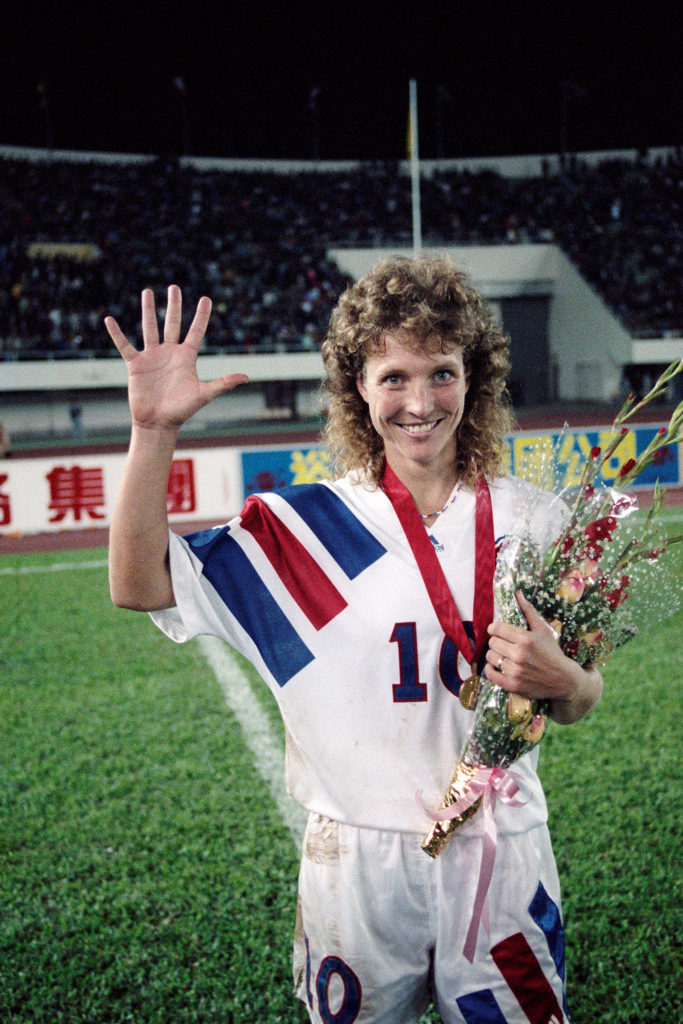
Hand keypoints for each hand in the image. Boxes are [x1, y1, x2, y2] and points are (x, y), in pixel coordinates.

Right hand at [105, 285, 247, 430]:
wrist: (158, 423)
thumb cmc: (182, 410)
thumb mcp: (204, 394)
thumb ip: (223, 383)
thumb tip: (245, 377)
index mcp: (186, 357)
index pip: (196, 331)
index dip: (201, 316)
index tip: (206, 299)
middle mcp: (169, 353)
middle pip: (172, 323)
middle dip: (174, 305)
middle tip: (174, 287)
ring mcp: (152, 357)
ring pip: (150, 328)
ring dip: (148, 310)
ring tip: (147, 291)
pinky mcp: (136, 365)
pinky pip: (125, 345)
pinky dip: (117, 334)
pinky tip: (109, 320)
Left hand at [485, 591, 584, 702]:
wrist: (564, 681)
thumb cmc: (552, 653)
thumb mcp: (543, 630)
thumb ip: (528, 611)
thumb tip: (518, 593)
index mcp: (526, 639)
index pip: (496, 628)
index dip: (494, 629)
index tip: (497, 631)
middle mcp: (520, 654)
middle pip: (492, 643)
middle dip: (496, 642)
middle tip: (503, 645)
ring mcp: (516, 671)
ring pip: (490, 657)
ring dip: (494, 656)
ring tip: (503, 656)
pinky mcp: (513, 685)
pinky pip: (490, 674)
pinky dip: (490, 670)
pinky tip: (497, 667)